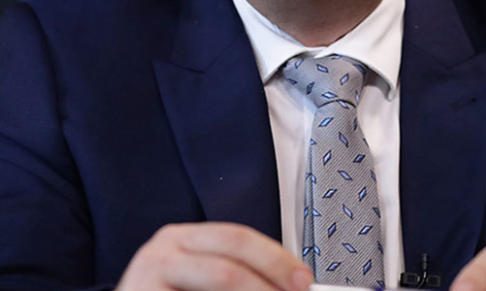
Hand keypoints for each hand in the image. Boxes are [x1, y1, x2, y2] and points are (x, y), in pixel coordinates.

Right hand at [117, 222, 311, 290]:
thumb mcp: (201, 277)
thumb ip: (240, 273)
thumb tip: (289, 283)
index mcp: (182, 238)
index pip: (238, 237)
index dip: (276, 258)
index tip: (303, 279)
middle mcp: (162, 251)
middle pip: (229, 260)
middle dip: (269, 278)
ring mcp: (147, 276)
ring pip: (220, 280)